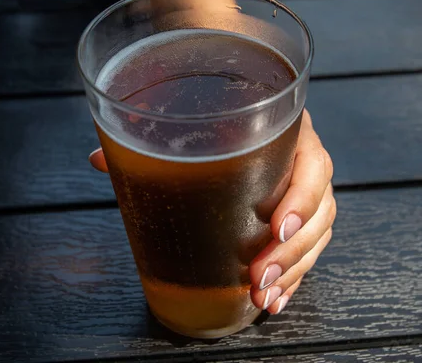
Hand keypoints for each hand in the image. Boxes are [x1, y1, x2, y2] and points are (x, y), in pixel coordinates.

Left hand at [88, 109, 334, 314]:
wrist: (237, 122)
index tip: (276, 229)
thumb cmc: (216, 121)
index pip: (314, 163)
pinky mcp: (301, 217)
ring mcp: (305, 191)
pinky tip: (274, 299)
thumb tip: (100, 161)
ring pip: (318, 235)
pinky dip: (294, 278)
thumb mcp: (189, 123)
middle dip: (292, 250)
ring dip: (294, 271)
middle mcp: (303, 161)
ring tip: (263, 297)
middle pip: (322, 208)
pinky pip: (310, 249)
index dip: (302, 198)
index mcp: (287, 130)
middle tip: (258, 277)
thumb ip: (150, 137)